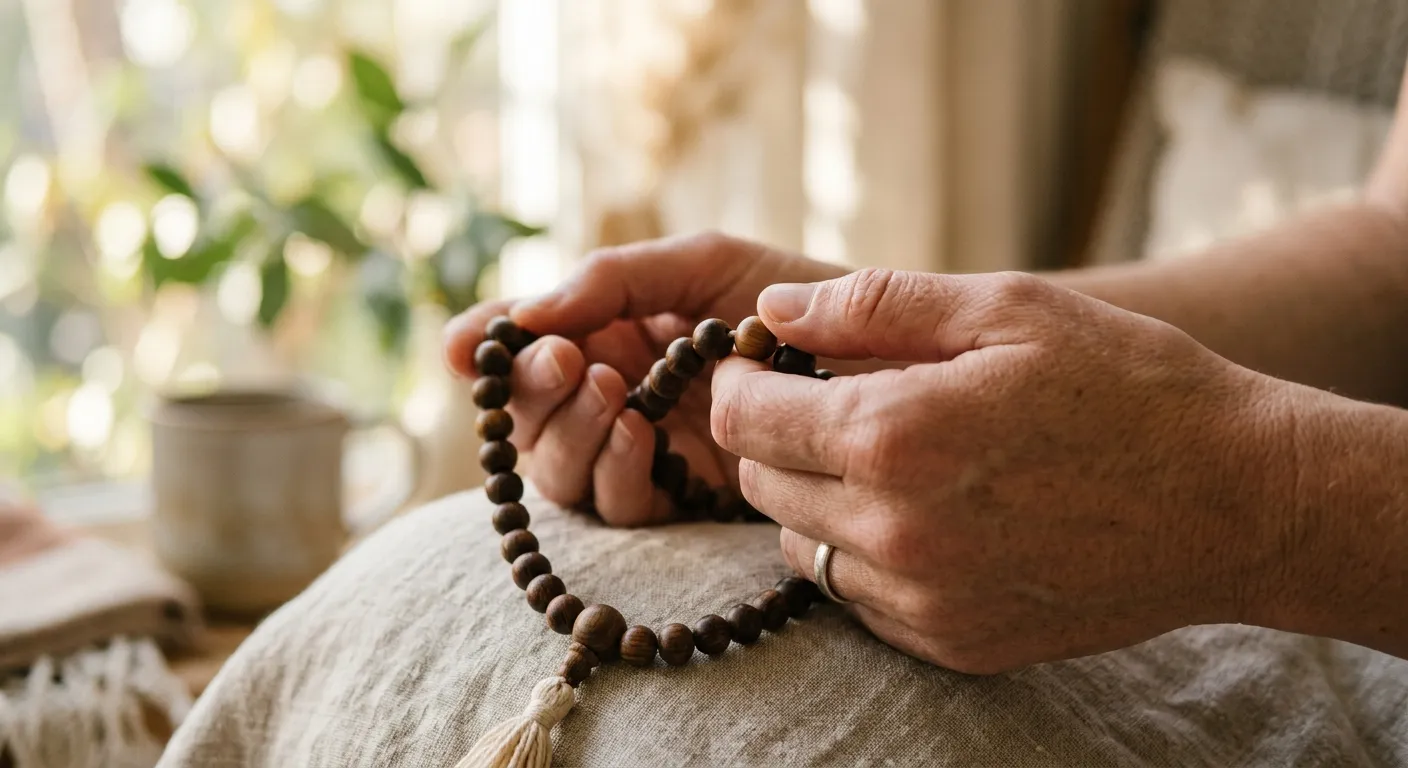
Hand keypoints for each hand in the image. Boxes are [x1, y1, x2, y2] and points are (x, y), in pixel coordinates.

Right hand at [442, 232, 847, 525]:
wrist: (877, 357)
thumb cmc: (791, 299)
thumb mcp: (700, 264)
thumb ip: (612, 279)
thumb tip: (518, 317)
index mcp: (613, 333)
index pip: (528, 351)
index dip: (491, 353)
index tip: (469, 350)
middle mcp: (617, 397)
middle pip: (531, 421)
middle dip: (536, 395)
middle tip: (571, 364)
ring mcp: (644, 454)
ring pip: (560, 472)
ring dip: (569, 436)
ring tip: (614, 395)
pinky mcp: (680, 500)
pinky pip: (618, 507)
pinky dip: (613, 474)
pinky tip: (639, 436)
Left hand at [711, 268, 1288, 672]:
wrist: (1238, 501)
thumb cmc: (1129, 386)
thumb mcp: (1006, 309)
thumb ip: (874, 306)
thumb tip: (775, 310)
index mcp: (894, 437)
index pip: (744, 420)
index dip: (742, 382)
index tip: (768, 364)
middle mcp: (894, 532)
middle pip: (761, 484)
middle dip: (778, 436)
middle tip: (837, 401)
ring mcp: (923, 600)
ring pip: (803, 545)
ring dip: (818, 497)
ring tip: (891, 457)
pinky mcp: (952, 643)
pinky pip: (858, 598)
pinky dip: (867, 553)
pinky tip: (928, 514)